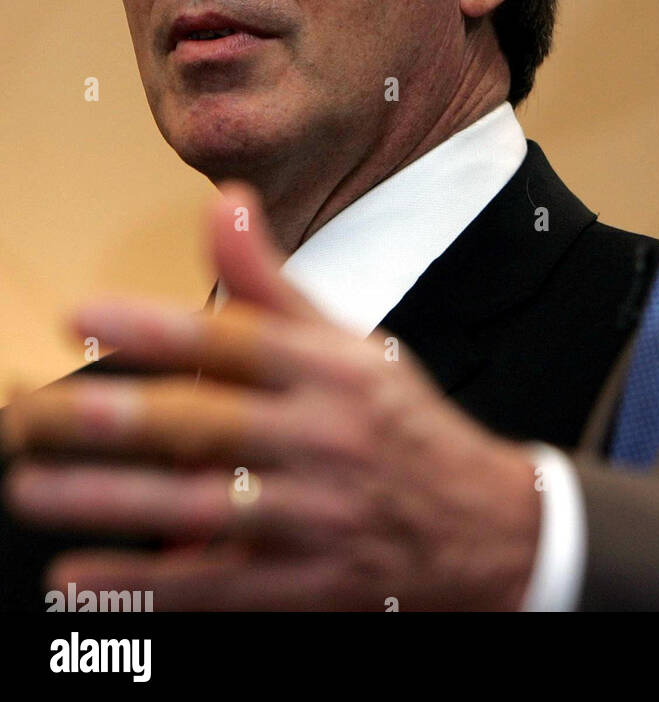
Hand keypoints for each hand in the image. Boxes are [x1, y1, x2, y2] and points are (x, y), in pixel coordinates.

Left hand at [2, 185, 540, 610]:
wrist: (486, 527)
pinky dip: (144, 584)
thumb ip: (275, 281)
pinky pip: (216, 584)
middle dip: (110, 419)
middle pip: (206, 425)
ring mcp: (316, 515)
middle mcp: (325, 438)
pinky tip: (78, 575)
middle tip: (29, 414)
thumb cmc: (401, 424)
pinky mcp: (307, 583)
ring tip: (29, 486)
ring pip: (198, 506)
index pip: (238, 342)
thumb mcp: (354, 343)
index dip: (158, 328)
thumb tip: (224, 201)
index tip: (82, 316)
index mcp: (335, 371)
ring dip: (107, 500)